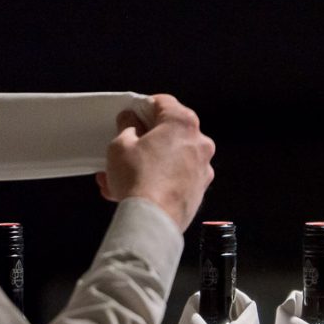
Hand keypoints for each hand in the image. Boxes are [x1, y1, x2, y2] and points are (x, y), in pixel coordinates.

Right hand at [96, 94, 214, 230]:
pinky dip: (158, 180)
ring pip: (171, 158)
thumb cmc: (139, 180)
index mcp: (182, 123)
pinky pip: (175, 178)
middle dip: (145, 138)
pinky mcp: (199, 190)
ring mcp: (202, 168)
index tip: (132, 115)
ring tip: (120, 174)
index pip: (163, 102)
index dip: (143, 107)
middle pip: (170, 131)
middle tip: (126, 145)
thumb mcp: (120, 144)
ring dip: (147, 162)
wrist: (153, 220)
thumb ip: (127, 126)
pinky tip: (133, 188)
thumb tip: (130, 122)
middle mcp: (199, 143)